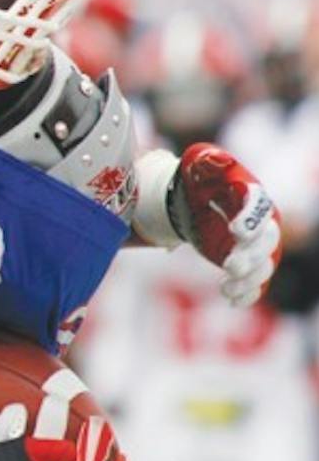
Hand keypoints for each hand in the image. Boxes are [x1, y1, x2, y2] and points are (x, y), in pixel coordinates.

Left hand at [174, 142, 280, 307]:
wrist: (192, 200)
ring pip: (265, 266)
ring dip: (250, 280)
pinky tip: (233, 301)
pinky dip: (248, 293)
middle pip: (268, 241)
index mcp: (252, 195)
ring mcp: (256, 246)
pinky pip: (256, 283)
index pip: (259, 207)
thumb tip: (215, 160)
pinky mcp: (246, 263)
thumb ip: (207, 160)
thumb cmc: (199, 178)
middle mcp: (261, 222)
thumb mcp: (197, 162)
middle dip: (252, 255)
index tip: (235, 231)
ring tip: (227, 289)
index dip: (251, 219)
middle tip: (230, 266)